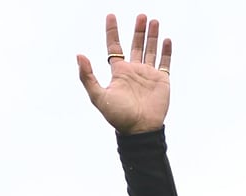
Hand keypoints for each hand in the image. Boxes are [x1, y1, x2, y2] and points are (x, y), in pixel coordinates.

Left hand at [76, 13, 171, 134]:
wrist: (139, 129)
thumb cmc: (118, 116)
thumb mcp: (98, 96)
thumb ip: (88, 77)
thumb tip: (79, 55)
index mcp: (119, 72)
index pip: (114, 46)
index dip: (112, 31)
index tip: (111, 15)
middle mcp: (133, 70)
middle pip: (135, 44)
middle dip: (138, 30)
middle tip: (141, 15)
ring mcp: (148, 74)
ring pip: (151, 50)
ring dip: (152, 36)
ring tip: (153, 21)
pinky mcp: (162, 80)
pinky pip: (165, 62)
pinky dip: (166, 51)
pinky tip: (167, 40)